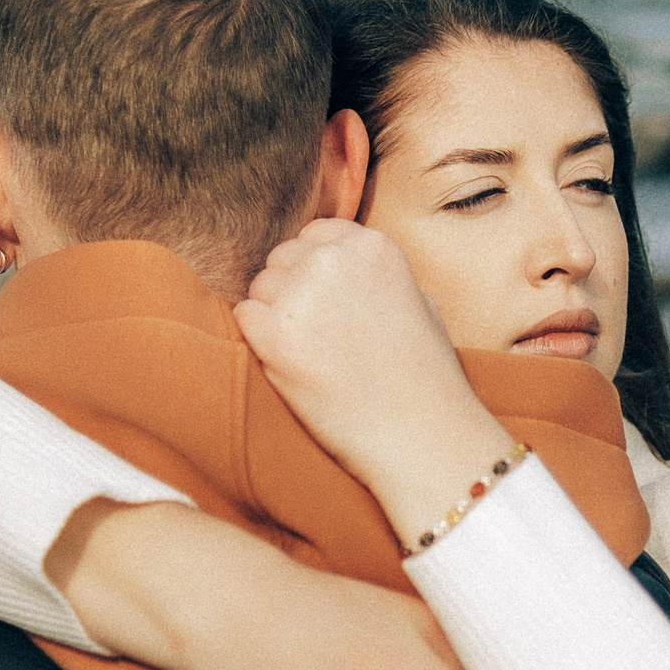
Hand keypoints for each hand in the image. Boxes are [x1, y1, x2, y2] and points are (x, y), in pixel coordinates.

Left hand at [236, 221, 518, 542]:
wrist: (421, 434)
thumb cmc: (424, 378)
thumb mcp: (417, 302)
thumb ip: (373, 275)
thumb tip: (336, 264)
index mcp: (373, 246)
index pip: (316, 234)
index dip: (315, 270)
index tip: (329, 304)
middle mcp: (335, 260)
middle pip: (282, 258)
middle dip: (292, 292)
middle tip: (320, 338)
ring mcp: (303, 294)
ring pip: (260, 288)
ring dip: (275, 318)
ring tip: (315, 358)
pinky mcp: (276, 333)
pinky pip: (244, 317)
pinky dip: (260, 341)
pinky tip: (294, 366)